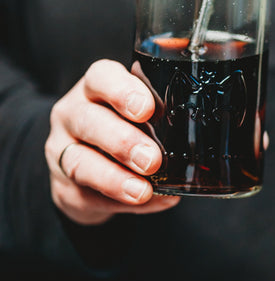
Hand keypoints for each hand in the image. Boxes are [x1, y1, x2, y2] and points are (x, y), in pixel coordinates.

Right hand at [45, 59, 179, 225]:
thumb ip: (165, 116)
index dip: (122, 91)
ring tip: (142, 190)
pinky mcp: (65, 187)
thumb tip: (206, 137)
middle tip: (151, 159)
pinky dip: (119, 203)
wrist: (89, 171)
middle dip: (122, 141)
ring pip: (79, 161)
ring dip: (114, 178)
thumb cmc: (126, 130)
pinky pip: (88, 196)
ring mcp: (62, 151)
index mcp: (96, 89)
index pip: (101, 77)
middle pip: (88, 121)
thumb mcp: (141, 115)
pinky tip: (144, 202)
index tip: (146, 109)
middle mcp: (73, 115)